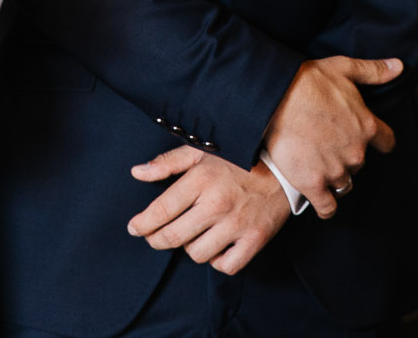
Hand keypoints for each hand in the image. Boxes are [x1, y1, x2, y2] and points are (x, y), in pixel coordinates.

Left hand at [127, 147, 290, 273]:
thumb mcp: (201, 151)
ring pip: (196, 254)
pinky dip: (216, 260)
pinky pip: (225, 266)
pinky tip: (215, 246)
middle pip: (173, 237)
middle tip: (153, 237)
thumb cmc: (237, 158)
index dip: (142, 224)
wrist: (283, 167)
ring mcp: (237, 224)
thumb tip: (137, 173)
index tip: (134, 228)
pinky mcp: (254, 240)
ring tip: (193, 233)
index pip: (160, 211)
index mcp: (201, 178)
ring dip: (190, 247)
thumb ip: (167, 162)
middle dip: (156, 240)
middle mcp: (217, 203)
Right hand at [261, 56, 401, 217]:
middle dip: (347, 156)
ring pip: (344, 183)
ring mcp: (335, 170)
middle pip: (360, 164)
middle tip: (327, 145)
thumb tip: (400, 67)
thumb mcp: (344, 68)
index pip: (386, 142)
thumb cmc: (308, 80)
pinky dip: (326, 206)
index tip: (369, 140)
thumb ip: (374, 71)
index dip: (378, 141)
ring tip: (317, 166)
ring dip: (334, 177)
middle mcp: (356, 152)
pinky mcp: (313, 184)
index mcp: (367, 126)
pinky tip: (320, 199)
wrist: (275, 98)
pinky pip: (327, 206)